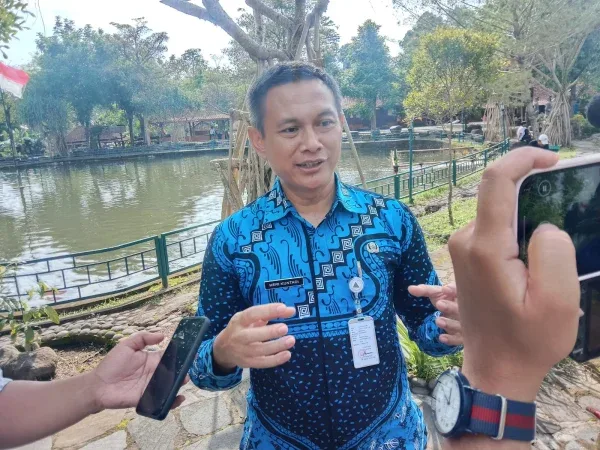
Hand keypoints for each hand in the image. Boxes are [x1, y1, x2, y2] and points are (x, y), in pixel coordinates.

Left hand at [89, 332, 187, 410]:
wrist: (98, 385)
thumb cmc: (112, 364)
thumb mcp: (126, 345)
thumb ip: (143, 338)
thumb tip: (163, 335)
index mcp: (152, 360)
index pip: (169, 356)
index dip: (180, 354)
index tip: (191, 351)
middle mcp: (155, 373)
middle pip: (173, 371)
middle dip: (183, 370)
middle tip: (188, 369)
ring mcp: (152, 387)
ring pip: (170, 385)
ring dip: (179, 384)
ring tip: (183, 381)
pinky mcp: (147, 399)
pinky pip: (162, 400)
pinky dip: (173, 401)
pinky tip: (179, 398)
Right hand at [213, 303, 295, 369]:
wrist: (223, 348)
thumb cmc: (241, 328)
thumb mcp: (250, 318)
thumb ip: (269, 313)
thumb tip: (290, 310)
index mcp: (239, 321)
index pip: (252, 314)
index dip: (267, 310)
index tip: (283, 308)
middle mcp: (238, 336)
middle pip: (252, 335)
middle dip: (270, 332)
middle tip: (285, 328)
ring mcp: (241, 351)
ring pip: (259, 350)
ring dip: (276, 346)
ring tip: (291, 340)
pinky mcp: (247, 363)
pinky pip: (262, 363)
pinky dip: (275, 360)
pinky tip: (287, 354)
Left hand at [408, 283, 461, 345]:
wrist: (455, 315)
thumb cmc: (446, 300)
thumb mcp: (436, 293)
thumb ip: (424, 290)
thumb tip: (410, 289)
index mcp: (460, 295)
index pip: (460, 291)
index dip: (453, 290)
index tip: (444, 289)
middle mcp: (466, 309)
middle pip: (462, 309)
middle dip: (451, 307)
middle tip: (439, 304)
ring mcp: (466, 323)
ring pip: (461, 325)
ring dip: (450, 323)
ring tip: (438, 321)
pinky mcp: (463, 336)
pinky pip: (459, 339)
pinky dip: (451, 339)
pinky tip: (441, 338)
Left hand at [448, 147, 579, 401]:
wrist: (495, 366)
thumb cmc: (528, 340)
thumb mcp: (557, 302)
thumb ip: (553, 252)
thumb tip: (542, 225)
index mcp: (485, 247)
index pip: (496, 180)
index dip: (523, 158)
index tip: (552, 159)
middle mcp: (465, 240)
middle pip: (497, 193)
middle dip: (532, 190)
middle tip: (562, 214)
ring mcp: (462, 248)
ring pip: (497, 211)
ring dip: (526, 215)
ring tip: (547, 253)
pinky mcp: (466, 255)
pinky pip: (492, 226)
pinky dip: (515, 228)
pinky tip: (532, 258)